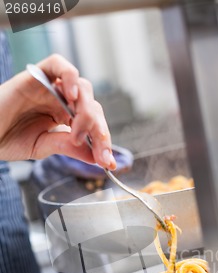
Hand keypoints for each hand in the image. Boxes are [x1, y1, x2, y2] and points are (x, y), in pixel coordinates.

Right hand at [0, 54, 115, 169]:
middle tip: (100, 154)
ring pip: (83, 88)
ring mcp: (51, 87)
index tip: (108, 163)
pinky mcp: (37, 75)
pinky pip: (60, 65)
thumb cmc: (7, 137)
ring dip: (87, 112)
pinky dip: (71, 77)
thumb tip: (96, 157)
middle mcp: (61, 101)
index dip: (103, 143)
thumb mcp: (44, 147)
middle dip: (100, 133)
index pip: (93, 125)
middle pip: (93, 107)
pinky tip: (73, 98)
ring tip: (77, 132)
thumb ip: (69, 147)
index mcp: (65, 118)